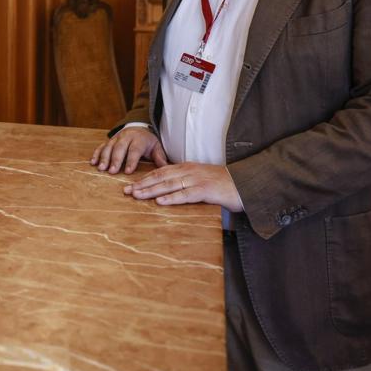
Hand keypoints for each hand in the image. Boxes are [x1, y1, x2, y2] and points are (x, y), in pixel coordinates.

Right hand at [90, 128, 168, 174]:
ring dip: (104, 158)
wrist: (140, 127)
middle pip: (119, 148)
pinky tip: (93, 162)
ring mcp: (116, 138)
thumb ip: (160, 157)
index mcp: (139, 139)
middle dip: (115, 160)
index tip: (127, 171)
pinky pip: (101, 146)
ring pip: (109, 147)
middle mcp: (126, 137)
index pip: (134, 150)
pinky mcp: (109, 140)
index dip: (131, 161)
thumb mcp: (157, 147)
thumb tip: (166, 167)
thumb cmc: (148, 142)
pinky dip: (97, 154)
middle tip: (111, 171)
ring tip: (101, 168)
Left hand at [123, 162, 242, 211]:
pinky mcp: (206, 190)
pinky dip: (172, 198)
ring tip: (136, 195)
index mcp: (186, 168)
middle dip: (142, 184)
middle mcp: (189, 171)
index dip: (144, 179)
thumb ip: (185, 183)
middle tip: (126, 191)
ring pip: (169, 185)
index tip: (130, 185)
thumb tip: (167, 192)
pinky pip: (186, 195)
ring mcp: (197, 180)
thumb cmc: (222, 184)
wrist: (245, 183)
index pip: (161, 172)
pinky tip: (160, 202)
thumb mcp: (200, 179)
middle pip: (160, 177)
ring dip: (151, 190)